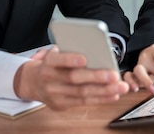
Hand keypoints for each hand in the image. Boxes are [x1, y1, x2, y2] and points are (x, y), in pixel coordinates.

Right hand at [13, 46, 128, 109]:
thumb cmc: (52, 64)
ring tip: (120, 86)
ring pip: (82, 93)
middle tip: (114, 75)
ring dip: (104, 91)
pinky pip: (83, 103)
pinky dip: (100, 99)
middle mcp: (50, 78)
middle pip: (74, 78)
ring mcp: (54, 94)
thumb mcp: (56, 53)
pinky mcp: (61, 105)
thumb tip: (93, 49)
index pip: (58, 60)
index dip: (70, 59)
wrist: (33, 82)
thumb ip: (70, 51)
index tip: (84, 58)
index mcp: (49, 62)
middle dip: (96, 77)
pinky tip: (113, 95)